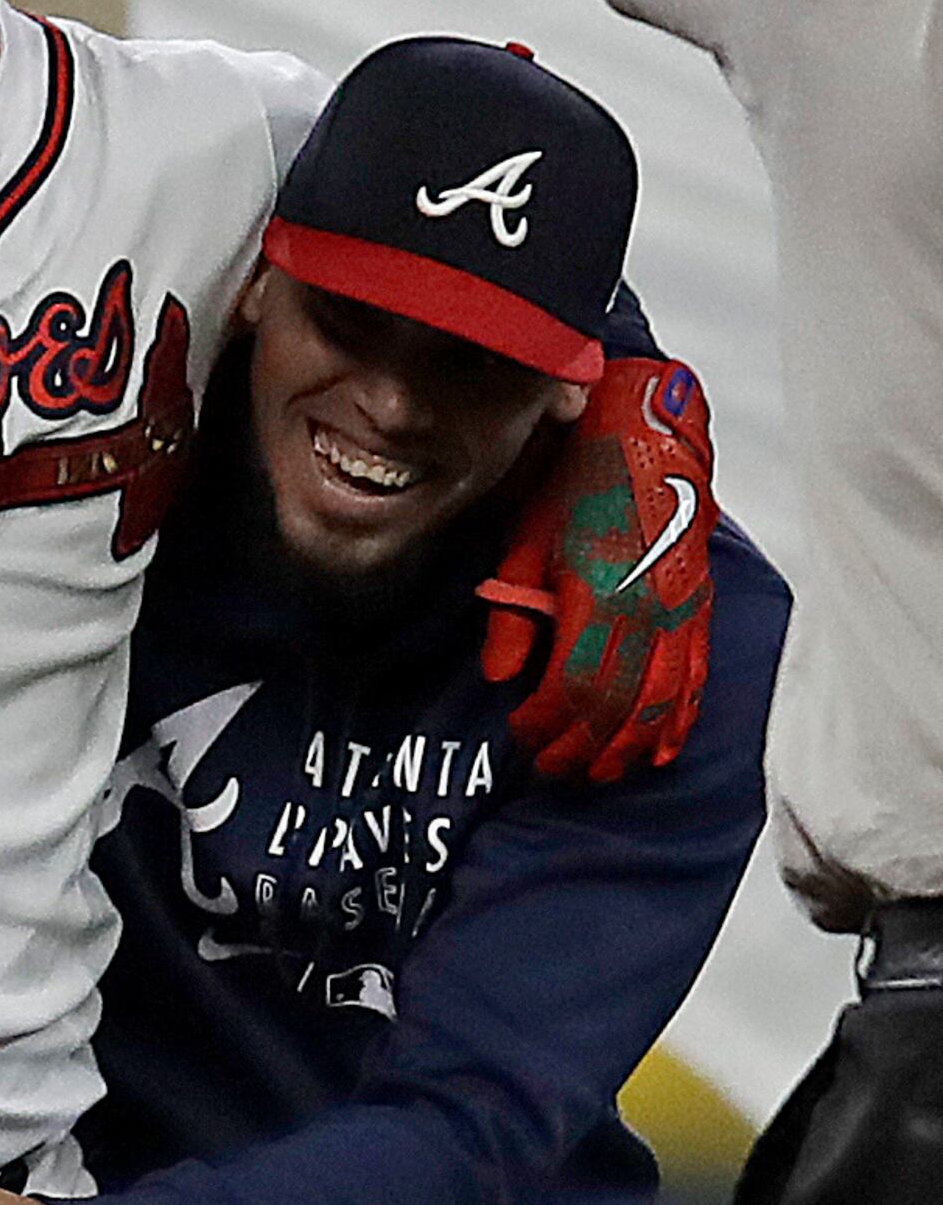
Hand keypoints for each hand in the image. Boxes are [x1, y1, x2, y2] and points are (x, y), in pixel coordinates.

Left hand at [478, 356, 715, 781]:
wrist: (646, 433)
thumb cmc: (576, 481)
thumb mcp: (526, 538)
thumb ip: (512, 611)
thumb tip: (501, 677)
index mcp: (601, 593)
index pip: (577, 685)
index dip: (550, 722)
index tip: (522, 735)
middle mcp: (652, 609)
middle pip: (620, 703)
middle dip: (584, 744)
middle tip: (553, 768)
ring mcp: (684, 610)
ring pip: (663, 700)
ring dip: (630, 743)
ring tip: (600, 772)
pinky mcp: (702, 605)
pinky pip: (697, 677)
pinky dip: (679, 719)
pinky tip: (662, 748)